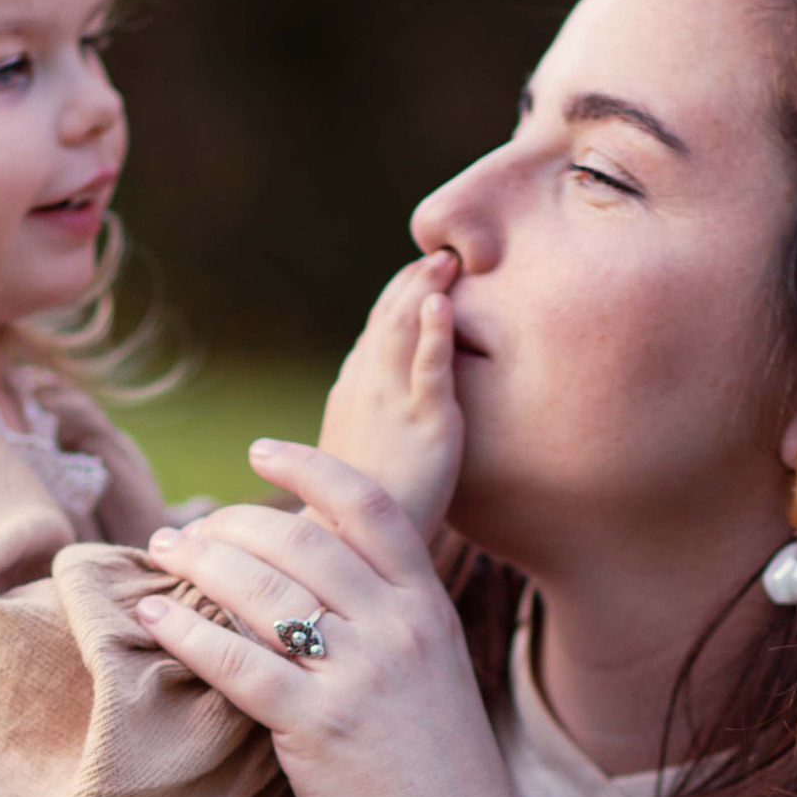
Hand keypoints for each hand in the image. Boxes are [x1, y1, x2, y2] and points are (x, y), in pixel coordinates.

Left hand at [138, 441, 538, 796]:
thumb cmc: (436, 777)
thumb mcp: (432, 677)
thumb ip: (385, 625)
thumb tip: (312, 586)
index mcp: (428, 609)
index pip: (369, 506)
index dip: (311, 468)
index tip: (261, 452)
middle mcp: (398, 630)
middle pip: (300, 542)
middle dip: (231, 523)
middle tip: (185, 530)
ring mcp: (360, 676)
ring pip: (264, 591)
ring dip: (201, 564)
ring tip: (161, 556)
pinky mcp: (319, 727)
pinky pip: (239, 664)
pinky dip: (188, 635)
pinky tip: (153, 620)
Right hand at [317, 253, 463, 539]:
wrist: (350, 546)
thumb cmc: (357, 510)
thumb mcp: (355, 453)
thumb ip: (368, 420)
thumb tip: (373, 402)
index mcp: (352, 389)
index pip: (376, 328)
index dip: (397, 296)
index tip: (418, 273)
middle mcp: (367, 386)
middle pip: (389, 318)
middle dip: (412, 281)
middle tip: (440, 250)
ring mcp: (395, 403)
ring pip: (407, 330)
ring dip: (424, 289)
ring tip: (445, 261)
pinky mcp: (426, 424)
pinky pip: (431, 369)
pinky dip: (435, 332)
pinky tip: (444, 303)